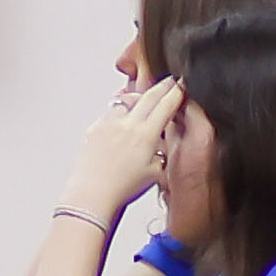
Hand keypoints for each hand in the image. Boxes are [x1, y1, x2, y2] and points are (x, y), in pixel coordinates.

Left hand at [58, 74, 180, 226]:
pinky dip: (120, 111)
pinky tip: (122, 120)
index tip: (182, 86)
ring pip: (128, 100)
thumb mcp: (154, 173)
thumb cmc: (121, 189)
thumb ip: (161, 155)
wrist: (92, 194)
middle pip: (149, 96)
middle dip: (163, 86)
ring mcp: (109, 124)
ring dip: (139, 96)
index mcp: (146, 135)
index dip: (177, 92)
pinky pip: (111, 112)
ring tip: (145, 98)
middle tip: (170, 81)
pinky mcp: (95, 128)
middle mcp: (128, 125)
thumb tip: (161, 145)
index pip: (166, 105)